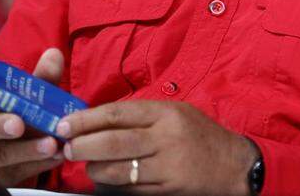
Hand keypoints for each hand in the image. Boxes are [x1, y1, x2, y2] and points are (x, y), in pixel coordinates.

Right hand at [0, 48, 64, 185]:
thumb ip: (41, 78)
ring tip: (50, 144)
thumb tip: (54, 54)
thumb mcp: (29, 96)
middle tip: (18, 124)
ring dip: (26, 149)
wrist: (14, 151)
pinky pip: (15, 171)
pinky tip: (56, 156)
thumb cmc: (18, 114)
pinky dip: (37, 164)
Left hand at [57, 100, 258, 195]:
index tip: (65, 124)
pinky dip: (114, 185)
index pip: (118, 114)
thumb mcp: (176, 113)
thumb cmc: (199, 134)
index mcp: (166, 114)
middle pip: (114, 143)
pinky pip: (131, 189)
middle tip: (68, 147)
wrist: (234, 165)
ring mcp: (167, 166)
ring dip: (95, 169)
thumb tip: (98, 119)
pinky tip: (106, 179)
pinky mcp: (168, 189)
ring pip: (119, 170)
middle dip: (84, 146)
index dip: (87, 119)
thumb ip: (142, 115)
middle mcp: (166, 138)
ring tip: (86, 164)